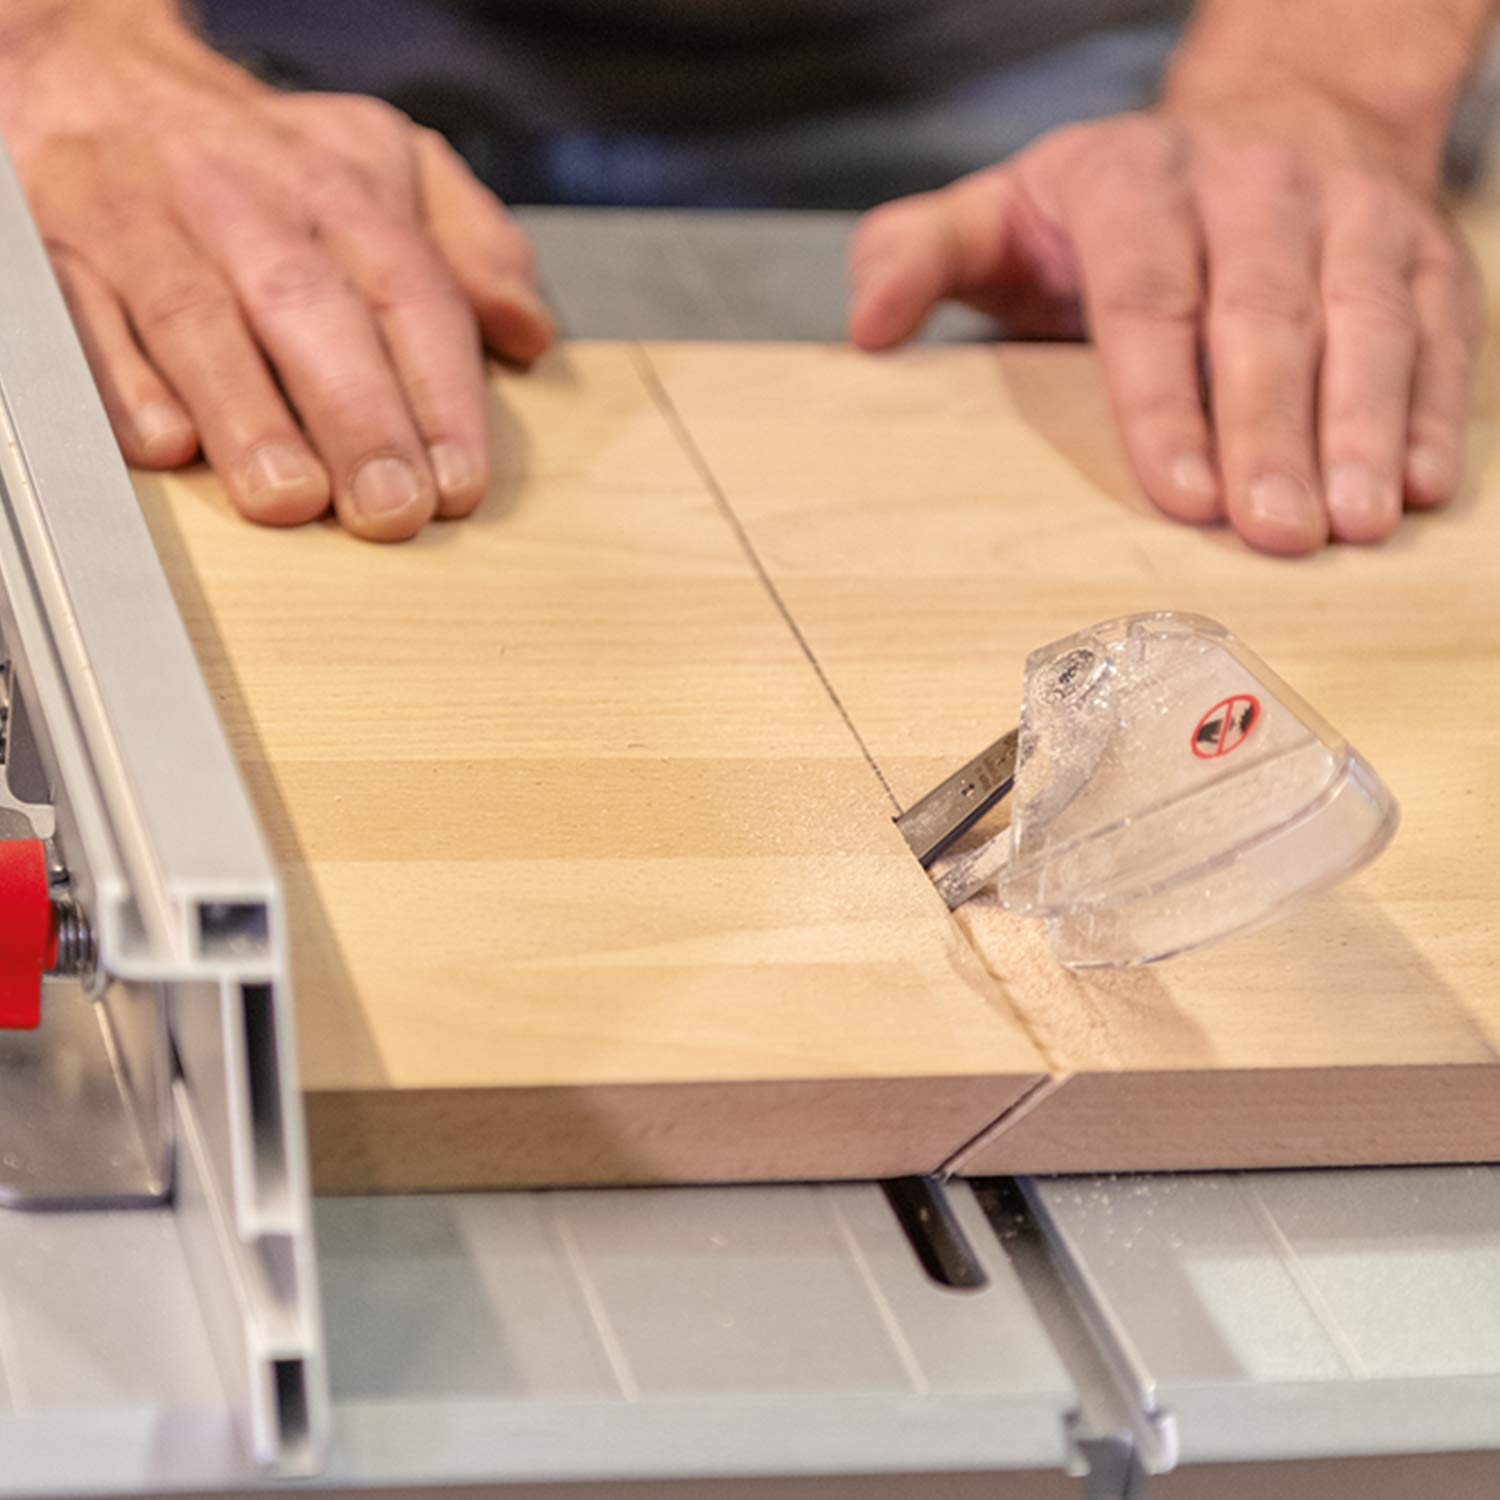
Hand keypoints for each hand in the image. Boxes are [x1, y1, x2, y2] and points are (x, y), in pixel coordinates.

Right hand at [1, 4, 551, 540]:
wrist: (99, 73)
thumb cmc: (264, 155)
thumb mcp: (391, 163)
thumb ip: (474, 244)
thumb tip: (529, 332)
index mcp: (340, 187)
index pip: (407, 292)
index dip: (439, 393)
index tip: (458, 482)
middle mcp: (243, 201)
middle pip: (308, 306)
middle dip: (358, 414)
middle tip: (388, 507)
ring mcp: (144, 224)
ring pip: (196, 318)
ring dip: (247, 414)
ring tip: (290, 497)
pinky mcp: (58, 253)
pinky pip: (83, 317)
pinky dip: (121, 381)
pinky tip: (165, 446)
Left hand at [847, 96, 1481, 554]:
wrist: (1266, 118)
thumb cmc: (1112, 208)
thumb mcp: (999, 214)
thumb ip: (919, 257)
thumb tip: (865, 328)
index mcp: (1136, 184)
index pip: (1149, 299)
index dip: (1165, 401)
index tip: (1178, 494)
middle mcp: (1251, 187)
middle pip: (1264, 317)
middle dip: (1271, 433)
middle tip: (1271, 535)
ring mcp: (1347, 214)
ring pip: (1364, 321)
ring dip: (1363, 428)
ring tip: (1357, 524)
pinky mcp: (1420, 250)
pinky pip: (1439, 329)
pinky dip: (1434, 407)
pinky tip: (1421, 484)